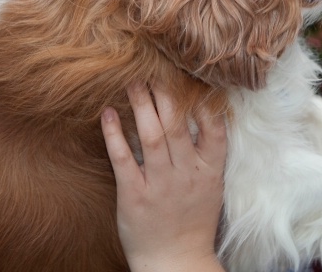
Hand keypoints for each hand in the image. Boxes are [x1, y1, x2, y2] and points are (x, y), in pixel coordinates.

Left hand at [101, 83, 227, 271]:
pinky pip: (123, 159)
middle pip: (177, 124)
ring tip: (133, 81)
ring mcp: (161, 184)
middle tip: (155, 68)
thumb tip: (203, 113)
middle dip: (165, 93)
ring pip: (152, 135)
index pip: (213, 127)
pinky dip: (115, 135)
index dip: (203, 99)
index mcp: (210, 170)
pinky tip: (108, 114)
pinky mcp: (134, 196)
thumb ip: (209, 153)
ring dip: (141, 105)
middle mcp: (187, 173)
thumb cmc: (194, 221)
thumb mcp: (212, 186)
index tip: (191, 77)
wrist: (176, 261)